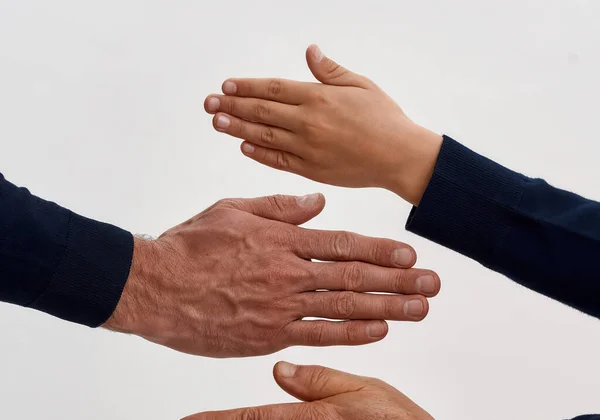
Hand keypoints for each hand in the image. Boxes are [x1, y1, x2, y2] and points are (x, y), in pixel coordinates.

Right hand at [105, 194, 439, 356]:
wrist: (153, 286)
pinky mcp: (267, 335)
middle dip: (399, 280)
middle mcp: (288, 272)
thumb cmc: (189, 246)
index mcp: (281, 239)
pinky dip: (350, 333)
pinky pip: (317, 334)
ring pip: (344, 306)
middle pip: (354, 276)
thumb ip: (278, 207)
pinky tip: (380, 330)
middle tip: (433, 284)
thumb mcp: (232, 210)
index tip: (411, 253)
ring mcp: (280, 306)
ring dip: (388, 307)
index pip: (342, 244)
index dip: (380, 250)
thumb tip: (318, 203)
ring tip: (421, 308)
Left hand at [204, 45, 442, 204]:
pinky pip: (279, 161)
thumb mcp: (361, 85)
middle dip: (232, 105)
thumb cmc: (385, 118)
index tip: (226, 85)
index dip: (246, 86)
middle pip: (261, 111)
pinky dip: (259, 153)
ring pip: (264, 135)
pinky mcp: (312, 171)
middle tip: (209, 103)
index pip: (272, 88)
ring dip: (237, 127)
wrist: (400, 158)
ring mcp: (308, 148)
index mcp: (319, 97)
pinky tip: (243, 145)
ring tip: (216, 121)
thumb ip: (330, 71)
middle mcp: (308, 122)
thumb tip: (309, 51)